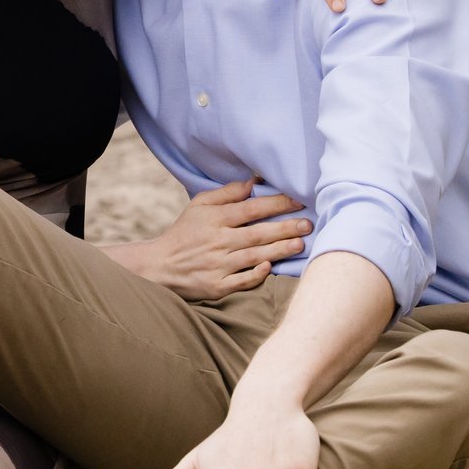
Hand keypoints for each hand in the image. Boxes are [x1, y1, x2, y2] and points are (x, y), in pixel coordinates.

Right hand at [117, 178, 308, 301]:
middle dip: (286, 228)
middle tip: (309, 224)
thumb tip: (253, 182)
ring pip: (254, 257)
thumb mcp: (199, 206)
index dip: (276, 203)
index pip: (251, 209)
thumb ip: (226, 193)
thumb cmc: (185, 232)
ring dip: (279, 250)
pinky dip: (255, 275)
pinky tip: (270, 269)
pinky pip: (240, 281)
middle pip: (258, 233)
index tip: (299, 200)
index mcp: (215, 219)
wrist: (159, 266)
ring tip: (301, 244)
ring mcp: (218, 265)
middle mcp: (218, 241)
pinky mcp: (216, 286)